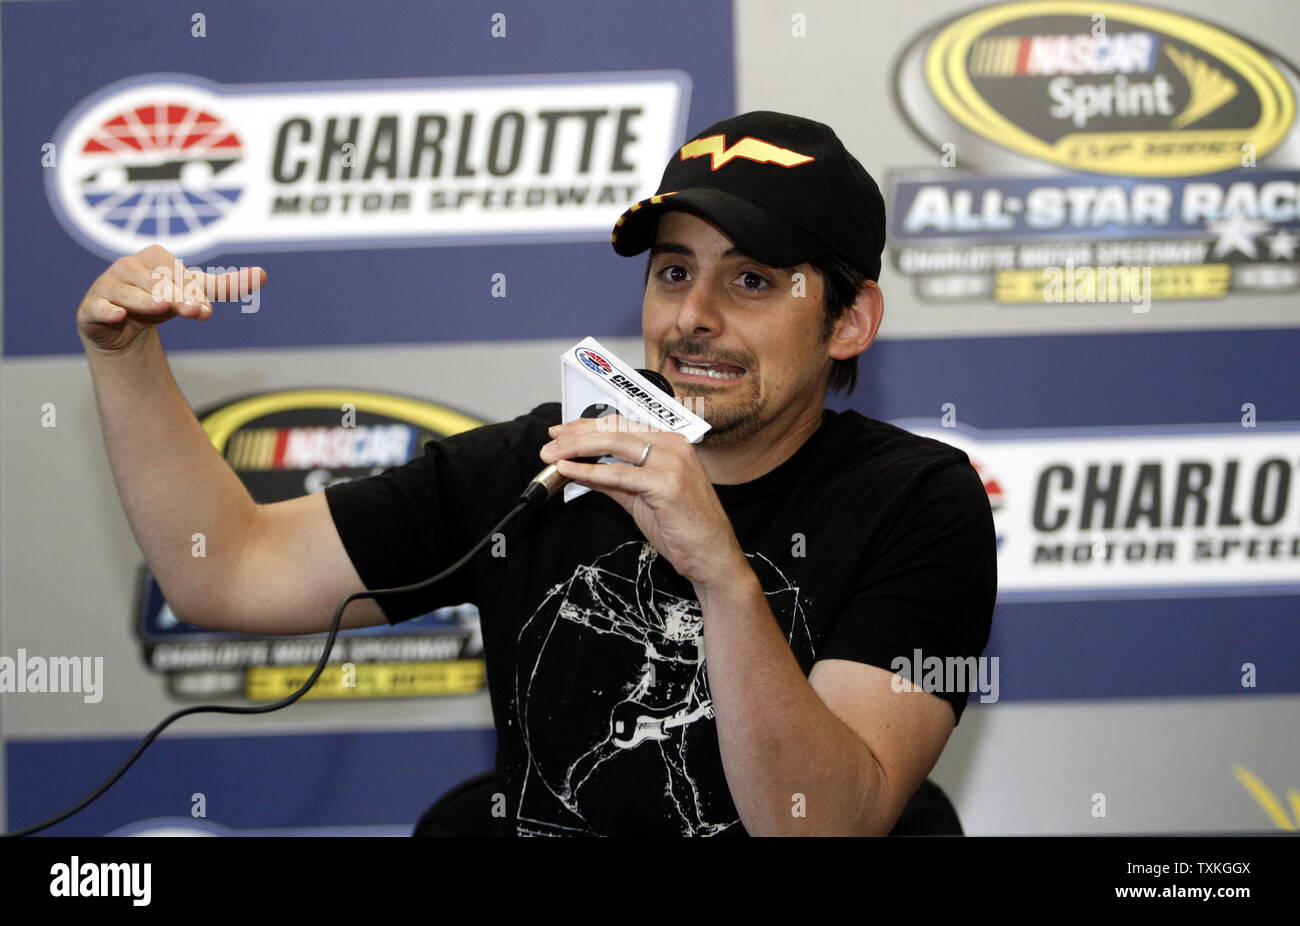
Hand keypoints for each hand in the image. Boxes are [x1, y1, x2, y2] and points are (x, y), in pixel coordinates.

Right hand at [76, 244, 265, 353]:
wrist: (122, 329)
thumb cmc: (160, 302)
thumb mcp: (193, 295)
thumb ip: (225, 286)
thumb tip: (263, 274)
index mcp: (155, 258)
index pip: (178, 275)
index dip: (193, 293)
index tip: (207, 311)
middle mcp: (129, 266)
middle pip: (158, 284)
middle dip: (177, 298)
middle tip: (195, 311)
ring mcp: (108, 285)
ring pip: (131, 294)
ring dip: (146, 301)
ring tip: (161, 306)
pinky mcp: (92, 307)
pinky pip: (100, 306)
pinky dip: (108, 309)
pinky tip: (119, 314)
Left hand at [539, 414, 747, 589]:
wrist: (712, 556)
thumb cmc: (682, 527)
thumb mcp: (640, 496)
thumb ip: (613, 479)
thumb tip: (579, 468)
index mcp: (670, 442)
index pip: (620, 423)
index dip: (586, 426)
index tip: (561, 433)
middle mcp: (674, 445)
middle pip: (615, 429)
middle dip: (576, 435)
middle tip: (549, 444)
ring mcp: (673, 462)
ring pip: (615, 445)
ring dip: (578, 449)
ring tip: (552, 457)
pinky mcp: (668, 484)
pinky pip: (621, 475)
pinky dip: (591, 472)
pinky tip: (570, 471)